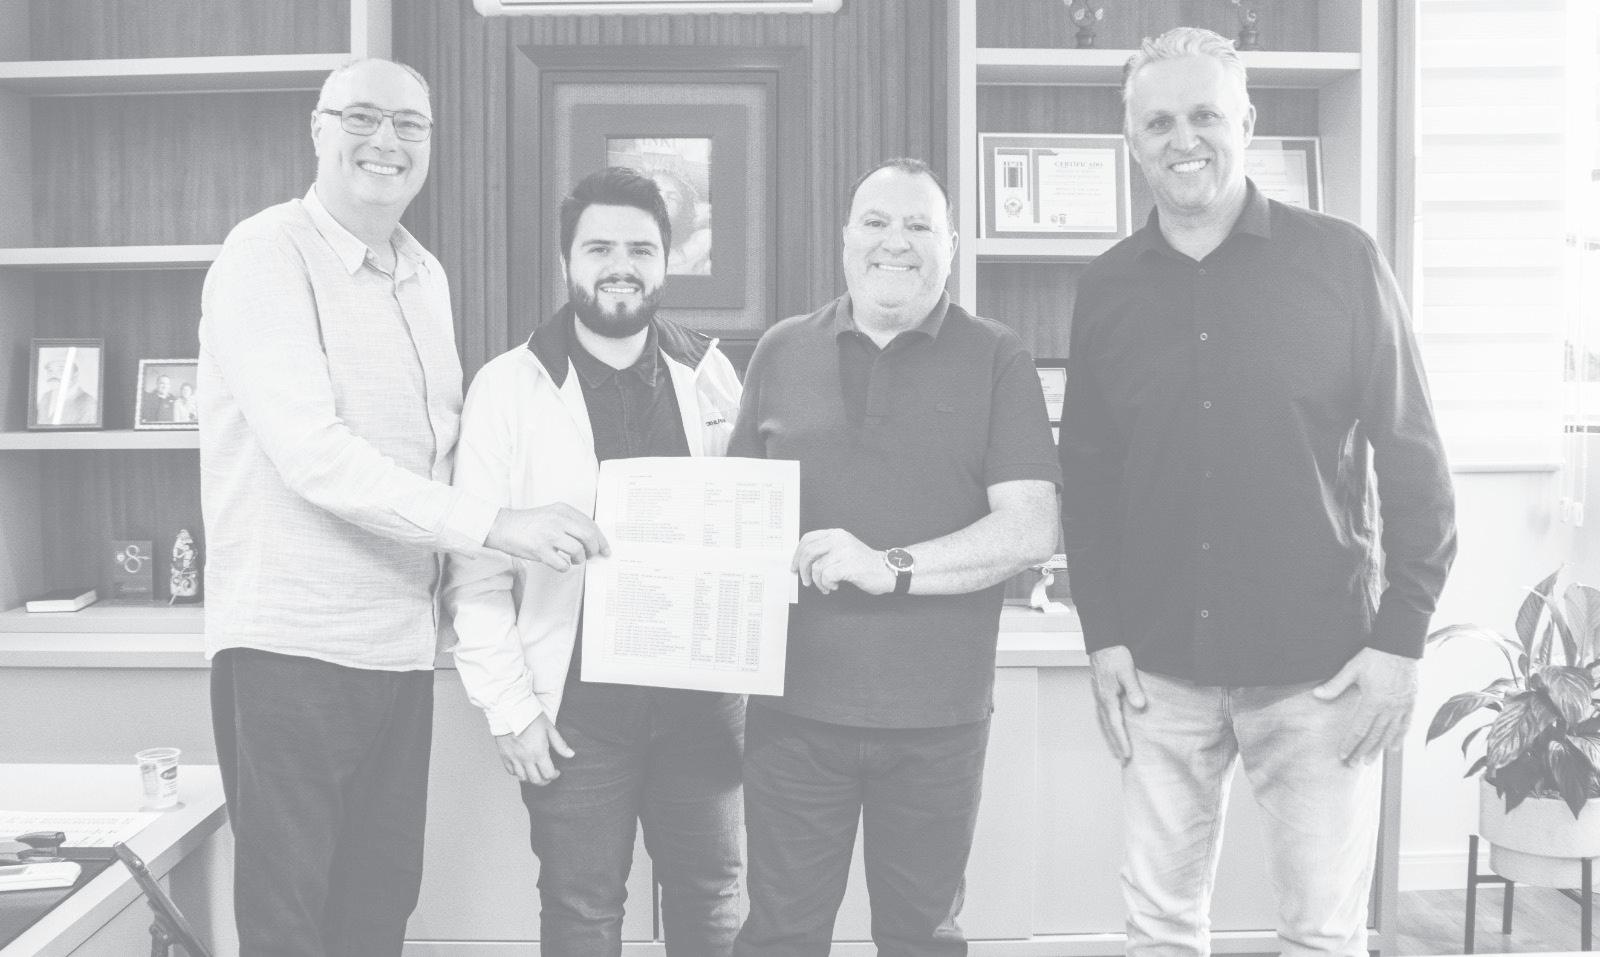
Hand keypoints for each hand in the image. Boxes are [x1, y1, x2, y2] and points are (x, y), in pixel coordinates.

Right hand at [486, 503, 609, 571]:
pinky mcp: (540, 549)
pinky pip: (562, 563)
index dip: (601, 539)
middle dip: (594, 549)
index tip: (605, 549)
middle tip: (592, 555)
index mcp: (563, 510)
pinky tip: (560, 564)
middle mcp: (558, 520)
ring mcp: (549, 534)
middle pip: (588, 536)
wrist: (503, 527)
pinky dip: (565, 567)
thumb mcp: (552, 514)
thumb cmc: (529, 523)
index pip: (591, 524)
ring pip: (578, 550)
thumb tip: (592, 539)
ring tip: (574, 560)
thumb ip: (570, 522)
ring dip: (579, 559)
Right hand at [494, 714, 574, 785]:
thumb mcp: (549, 728)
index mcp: (539, 752)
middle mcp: (526, 758)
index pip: (548, 774)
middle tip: (548, 775)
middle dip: (544, 781)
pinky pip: (511, 772)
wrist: (510, 709)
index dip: (555, 775)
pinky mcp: (504, 756)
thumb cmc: (531, 716)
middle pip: (536, 780)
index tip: (557, 771)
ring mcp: (514, 758)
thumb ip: (560, 744)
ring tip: (536, 772)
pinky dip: (518, 773)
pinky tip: (523, 767)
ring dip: (531, 778)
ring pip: (523, 778)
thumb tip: (571, 755)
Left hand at [791, 528, 893, 594]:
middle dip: (803, 570)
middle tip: (806, 581)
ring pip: (817, 567)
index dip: (797, 554)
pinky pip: (827, 576)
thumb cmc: (863, 564)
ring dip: (818, 582)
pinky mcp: (849, 564)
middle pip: (808, 552)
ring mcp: (844, 551)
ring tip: (827, 586)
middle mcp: (839, 539)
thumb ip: (826, 551)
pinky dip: (827, 584)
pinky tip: (835, 586)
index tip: (795, 567)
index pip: (808, 539)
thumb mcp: (843, 550)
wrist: (886, 571)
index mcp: (836, 534)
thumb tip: (802, 562)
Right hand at [1088, 646, 1145, 763]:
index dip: (1121, 741)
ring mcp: (1099, 698)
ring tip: (1116, 752)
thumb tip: (1139, 706)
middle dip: (1115, 745)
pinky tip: (1111, 731)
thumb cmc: (1115, 656)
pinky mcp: (1100, 695)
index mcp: (1107, 698)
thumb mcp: (1128, 671)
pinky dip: (1106, 728)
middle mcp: (1101, 701)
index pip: (1115, 725)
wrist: (1103, 645)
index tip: (1127, 755)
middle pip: (1107, 728)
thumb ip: (1134, 689)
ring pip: (1103, 724)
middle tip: (1122, 761)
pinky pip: (1102, 717)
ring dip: (1109, 739)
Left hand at [1312, 647, 1419, 764]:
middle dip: (1362, 751)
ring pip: (1390, 733)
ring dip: (1379, 749)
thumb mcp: (1352, 668)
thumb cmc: (1374, 656)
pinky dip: (1400, 737)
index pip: (1359, 728)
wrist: (1399, 646)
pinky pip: (1406, 724)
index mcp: (1373, 700)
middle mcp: (1389, 707)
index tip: (1343, 754)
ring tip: (1370, 761)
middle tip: (1353, 764)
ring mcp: (1402, 706)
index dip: (1350, 743)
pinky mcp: (1410, 703)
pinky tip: (1394, 748)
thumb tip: (1317, 695)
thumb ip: (1335, 684)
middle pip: (1374, 735)